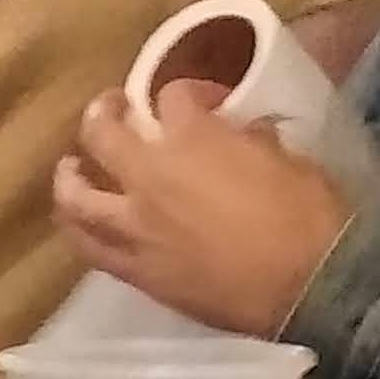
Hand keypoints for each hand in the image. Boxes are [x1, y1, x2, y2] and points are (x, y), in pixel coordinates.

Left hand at [52, 86, 353, 340]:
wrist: (310, 286)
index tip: (208, 104)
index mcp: (192, 139)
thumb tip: (245, 136)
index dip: (189, 92)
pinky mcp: (138, 272)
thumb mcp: (287, 158)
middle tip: (110, 111)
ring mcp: (136, 228)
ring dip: (70, 179)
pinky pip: (94, 250)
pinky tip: (86, 225)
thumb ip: (253, 143)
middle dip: (102, 114)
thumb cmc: (308, 215)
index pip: (171, 96)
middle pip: (102, 134)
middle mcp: (149, 178)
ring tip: (72, 170)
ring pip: (77, 199)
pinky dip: (83, 232)